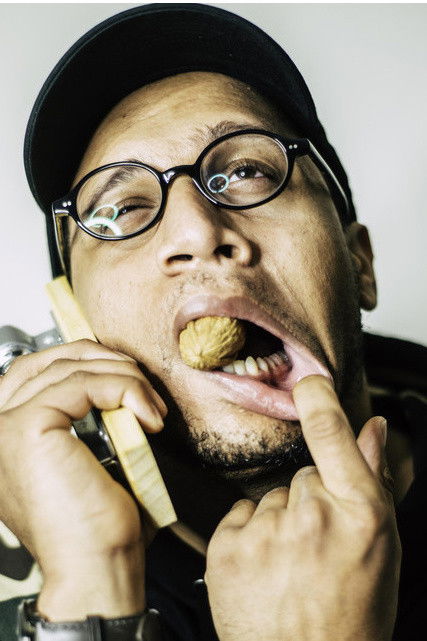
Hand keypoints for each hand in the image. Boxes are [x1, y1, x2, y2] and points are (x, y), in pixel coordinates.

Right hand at [0, 340, 166, 618]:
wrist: (96, 570)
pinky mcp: (27, 428)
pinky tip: (147, 415)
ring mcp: (5, 427)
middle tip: (142, 384)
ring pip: (69, 368)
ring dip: (123, 377)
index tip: (127, 378)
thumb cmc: (96, 526)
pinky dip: (123, 389)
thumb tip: (115, 381)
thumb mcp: (91, 456)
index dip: (85, 361)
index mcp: (7, 436)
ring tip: (152, 407)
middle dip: (103, 360)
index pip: (39, 371)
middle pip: (48, 359)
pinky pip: (82, 384)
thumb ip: (88, 416)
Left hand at [205, 375, 400, 640]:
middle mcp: (312, 515)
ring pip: (270, 499)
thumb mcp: (381, 546)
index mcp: (359, 512)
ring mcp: (267, 532)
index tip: (309, 381)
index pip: (331, 434)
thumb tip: (374, 426)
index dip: (318, 399)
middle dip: (309, 501)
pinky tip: (265, 571)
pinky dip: (250, 537)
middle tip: (318, 548)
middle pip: (302, 476)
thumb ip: (374, 478)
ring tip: (292, 567)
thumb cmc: (352, 612)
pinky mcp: (228, 548)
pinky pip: (241, 516)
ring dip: (278, 523)